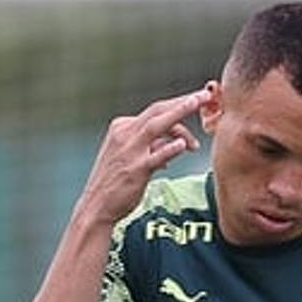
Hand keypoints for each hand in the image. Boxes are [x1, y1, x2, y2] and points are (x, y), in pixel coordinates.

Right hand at [74, 88, 210, 226]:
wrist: (96, 206)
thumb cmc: (114, 183)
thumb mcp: (130, 156)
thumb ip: (151, 146)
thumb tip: (172, 143)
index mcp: (122, 128)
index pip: (154, 112)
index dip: (178, 105)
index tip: (196, 100)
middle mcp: (124, 135)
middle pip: (158, 111)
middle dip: (182, 101)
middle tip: (204, 95)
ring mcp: (130, 152)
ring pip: (157, 126)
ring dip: (179, 112)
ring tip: (198, 105)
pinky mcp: (136, 170)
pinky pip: (155, 156)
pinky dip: (170, 149)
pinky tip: (183, 145)